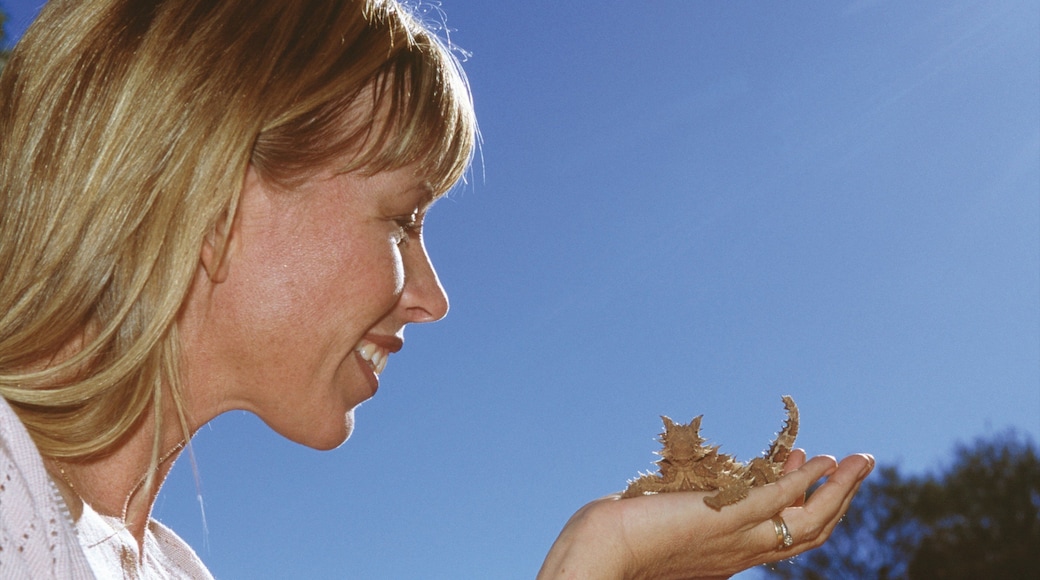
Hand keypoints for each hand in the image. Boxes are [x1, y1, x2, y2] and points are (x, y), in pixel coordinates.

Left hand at [538, 451, 873, 579]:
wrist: (598, 554)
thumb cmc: (618, 542)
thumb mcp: (667, 524)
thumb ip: (688, 515)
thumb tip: (690, 493)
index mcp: (730, 557)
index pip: (785, 533)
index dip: (806, 500)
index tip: (810, 462)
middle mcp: (741, 552)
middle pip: (809, 531)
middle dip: (840, 497)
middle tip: (860, 463)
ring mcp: (736, 538)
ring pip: (807, 520)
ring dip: (839, 488)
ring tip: (861, 460)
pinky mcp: (723, 518)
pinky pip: (776, 500)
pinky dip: (803, 481)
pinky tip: (822, 461)